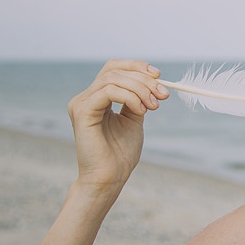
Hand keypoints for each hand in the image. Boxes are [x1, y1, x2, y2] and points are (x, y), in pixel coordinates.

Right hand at [67, 59, 169, 193]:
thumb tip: (153, 80)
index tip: (159, 76)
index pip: (114, 68)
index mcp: (97, 98)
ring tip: (152, 106)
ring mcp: (81, 104)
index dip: (137, 67)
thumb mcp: (134, 118)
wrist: (110, 177)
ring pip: (113, 79)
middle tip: (162, 94)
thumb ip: (138, 99)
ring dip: (140, 89)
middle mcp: (86, 98)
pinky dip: (129, 96)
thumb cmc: (121, 153)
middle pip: (115, 71)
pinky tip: (140, 110)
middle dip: (144, 80)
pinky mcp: (82, 112)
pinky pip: (108, 92)